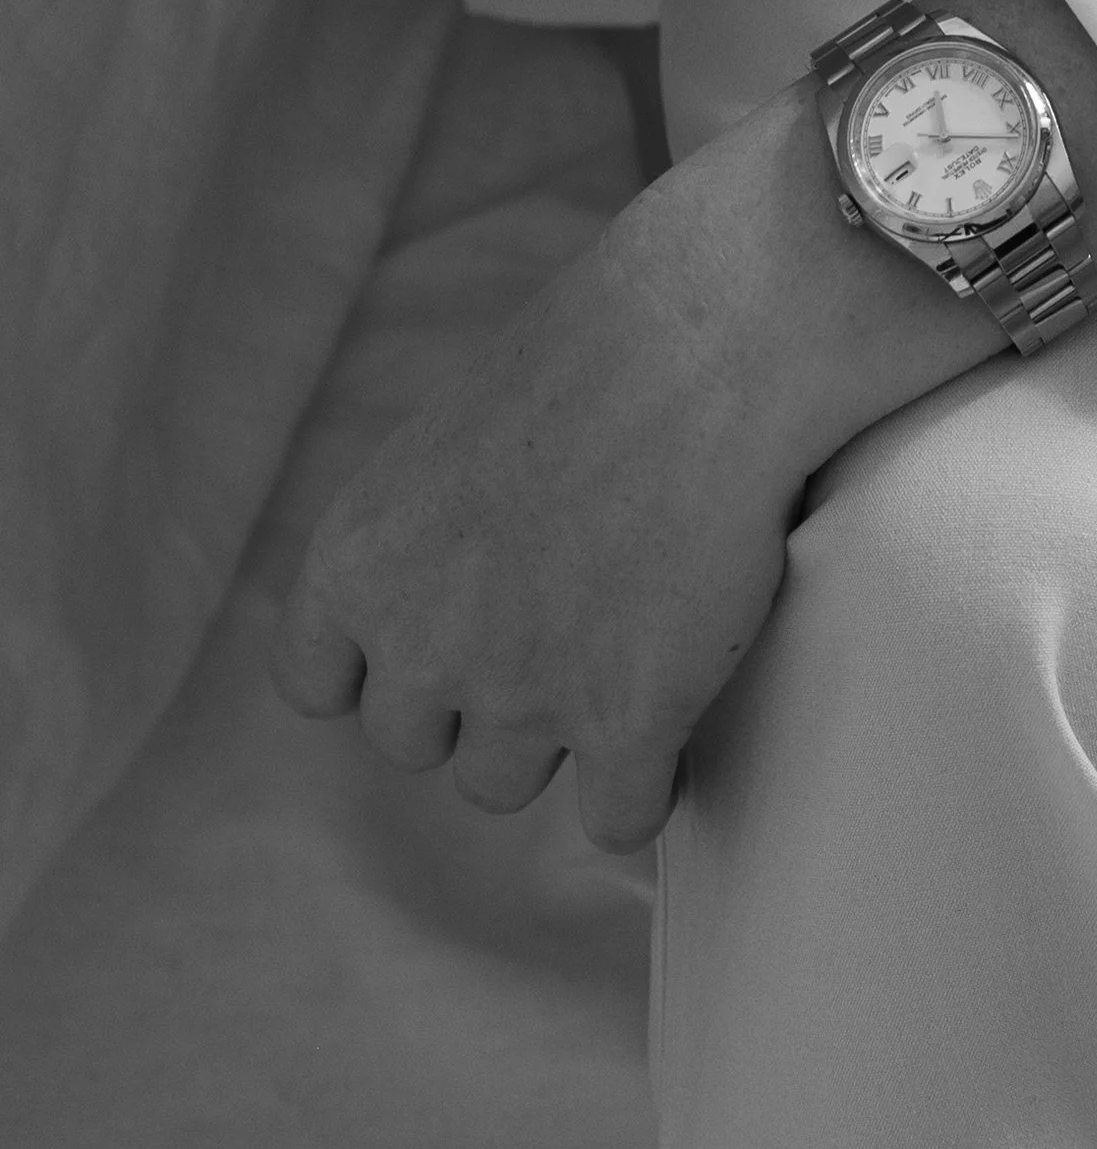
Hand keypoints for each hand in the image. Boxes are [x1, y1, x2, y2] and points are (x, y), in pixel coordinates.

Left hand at [271, 0, 1096, 846]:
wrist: (726, 329)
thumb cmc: (612, 343)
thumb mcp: (463, 429)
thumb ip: (437, 532)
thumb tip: (469, 590)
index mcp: (358, 558)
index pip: (319, 683)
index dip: (388, 665)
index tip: (450, 631)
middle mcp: (420, 642)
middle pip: (418, 742)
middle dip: (481, 696)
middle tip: (561, 624)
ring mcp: (522, 694)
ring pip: (508, 783)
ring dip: (561, 736)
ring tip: (629, 651)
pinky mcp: (629, 722)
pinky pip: (618, 818)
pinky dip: (649, 780)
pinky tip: (680, 721)